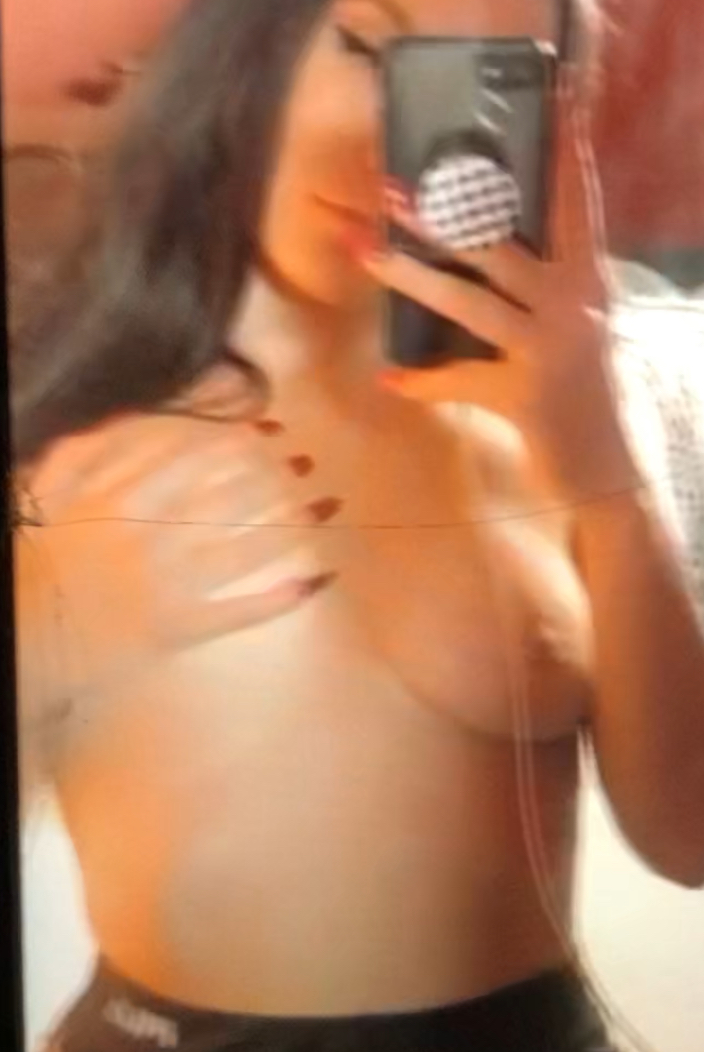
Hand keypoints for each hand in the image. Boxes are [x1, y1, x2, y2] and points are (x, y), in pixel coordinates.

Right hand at [21, 401, 337, 663]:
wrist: (24, 632)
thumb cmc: (34, 566)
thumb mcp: (51, 499)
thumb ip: (85, 456)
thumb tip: (125, 419)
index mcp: (117, 500)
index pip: (188, 459)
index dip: (234, 441)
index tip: (268, 429)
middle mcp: (148, 537)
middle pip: (224, 497)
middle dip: (271, 475)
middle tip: (306, 459)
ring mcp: (165, 586)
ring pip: (240, 551)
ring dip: (288, 527)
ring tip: (325, 506)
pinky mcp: (174, 630)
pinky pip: (233, 614)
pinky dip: (274, 600)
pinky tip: (312, 583)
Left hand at [366, 89, 639, 507]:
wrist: (605, 473)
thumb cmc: (574, 388)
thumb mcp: (568, 321)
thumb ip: (536, 275)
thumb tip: (475, 224)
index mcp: (588, 277)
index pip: (575, 196)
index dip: (563, 141)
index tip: (550, 83)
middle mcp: (577, 305)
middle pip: (505, 245)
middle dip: (446, 211)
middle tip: (391, 182)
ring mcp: (554, 351)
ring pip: (476, 304)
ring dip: (416, 277)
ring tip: (367, 250)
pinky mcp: (531, 397)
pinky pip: (465, 381)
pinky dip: (427, 380)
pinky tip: (392, 376)